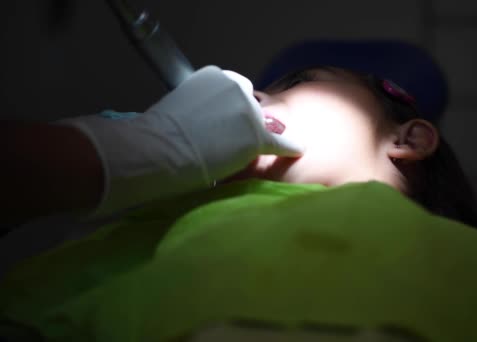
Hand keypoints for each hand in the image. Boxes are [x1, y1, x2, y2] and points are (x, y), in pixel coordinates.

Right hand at [58, 65, 304, 216]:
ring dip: (251, 139)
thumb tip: (209, 124)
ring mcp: (248, 110)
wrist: (159, 150)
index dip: (232, 111)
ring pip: (260, 126)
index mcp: (215, 75)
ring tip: (229, 154)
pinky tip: (297, 150)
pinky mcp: (255, 135)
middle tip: (223, 141)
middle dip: (242, 123)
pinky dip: (289, 147)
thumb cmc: (159, 134)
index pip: (235, 92)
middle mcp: (236, 86)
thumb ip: (202, 108)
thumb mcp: (180, 106)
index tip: (223, 123)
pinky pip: (280, 141)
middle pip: (251, 108)